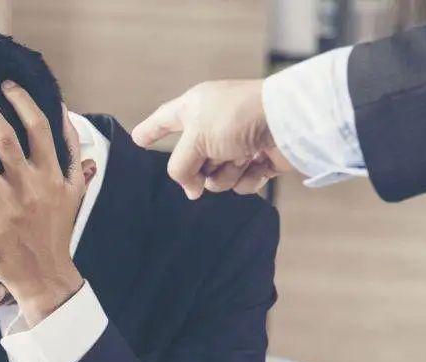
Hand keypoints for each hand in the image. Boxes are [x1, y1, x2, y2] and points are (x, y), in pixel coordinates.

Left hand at [0, 82, 85, 326]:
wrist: (44, 276)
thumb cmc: (57, 231)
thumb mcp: (74, 191)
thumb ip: (72, 154)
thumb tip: (66, 117)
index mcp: (51, 175)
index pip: (37, 126)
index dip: (21, 101)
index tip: (5, 84)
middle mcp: (28, 187)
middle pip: (3, 137)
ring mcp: (5, 206)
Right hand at [131, 80, 293, 199]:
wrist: (288, 121)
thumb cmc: (238, 118)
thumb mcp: (195, 139)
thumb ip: (180, 168)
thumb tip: (192, 190)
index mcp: (195, 107)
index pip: (164, 120)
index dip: (150, 131)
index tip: (137, 139)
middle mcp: (214, 124)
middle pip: (191, 159)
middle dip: (200, 168)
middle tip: (212, 160)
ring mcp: (236, 142)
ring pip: (215, 176)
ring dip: (225, 174)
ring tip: (241, 159)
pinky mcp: (258, 159)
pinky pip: (240, 182)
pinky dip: (247, 179)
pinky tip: (257, 165)